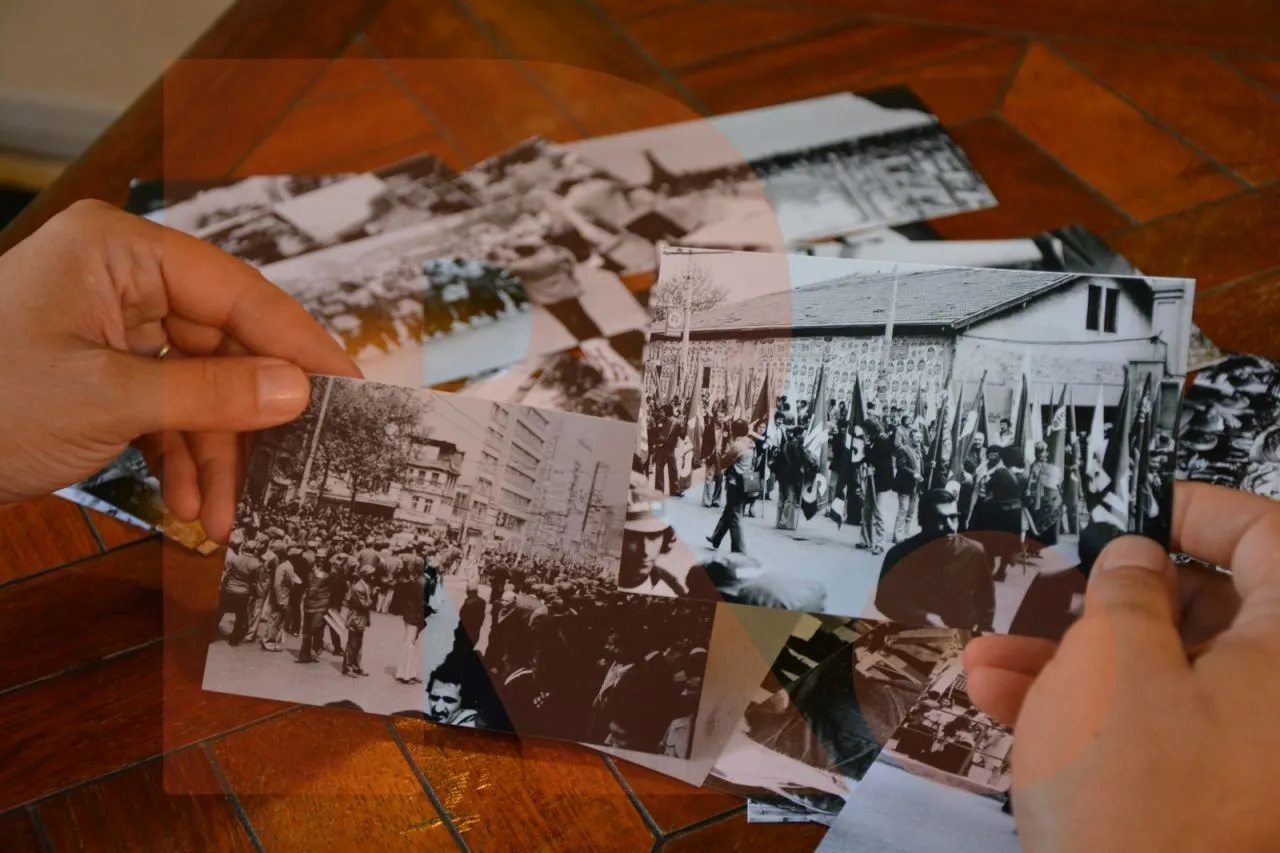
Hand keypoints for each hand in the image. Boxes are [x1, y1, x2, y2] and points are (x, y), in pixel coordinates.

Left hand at [0, 200, 360, 541]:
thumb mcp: (107, 399)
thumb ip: (212, 394)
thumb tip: (298, 392)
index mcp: (120, 252)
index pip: (238, 292)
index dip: (300, 344)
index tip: (350, 389)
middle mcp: (120, 279)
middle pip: (222, 345)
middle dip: (249, 420)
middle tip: (302, 466)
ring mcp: (108, 326)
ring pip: (197, 386)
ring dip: (216, 453)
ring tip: (229, 515)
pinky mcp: (97, 370)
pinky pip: (164, 407)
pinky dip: (180, 455)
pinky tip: (193, 504)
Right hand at [963, 483, 1274, 851]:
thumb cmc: (1138, 800)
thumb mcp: (1111, 663)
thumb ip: (1124, 588)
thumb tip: (1137, 557)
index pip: (1270, 537)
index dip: (1197, 513)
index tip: (1135, 511)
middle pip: (1208, 610)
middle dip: (1106, 599)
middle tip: (1049, 591)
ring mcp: (1251, 752)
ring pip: (1164, 674)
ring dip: (1072, 659)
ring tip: (989, 659)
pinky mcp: (1212, 796)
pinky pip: (1155, 729)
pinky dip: (1087, 713)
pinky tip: (1007, 702)